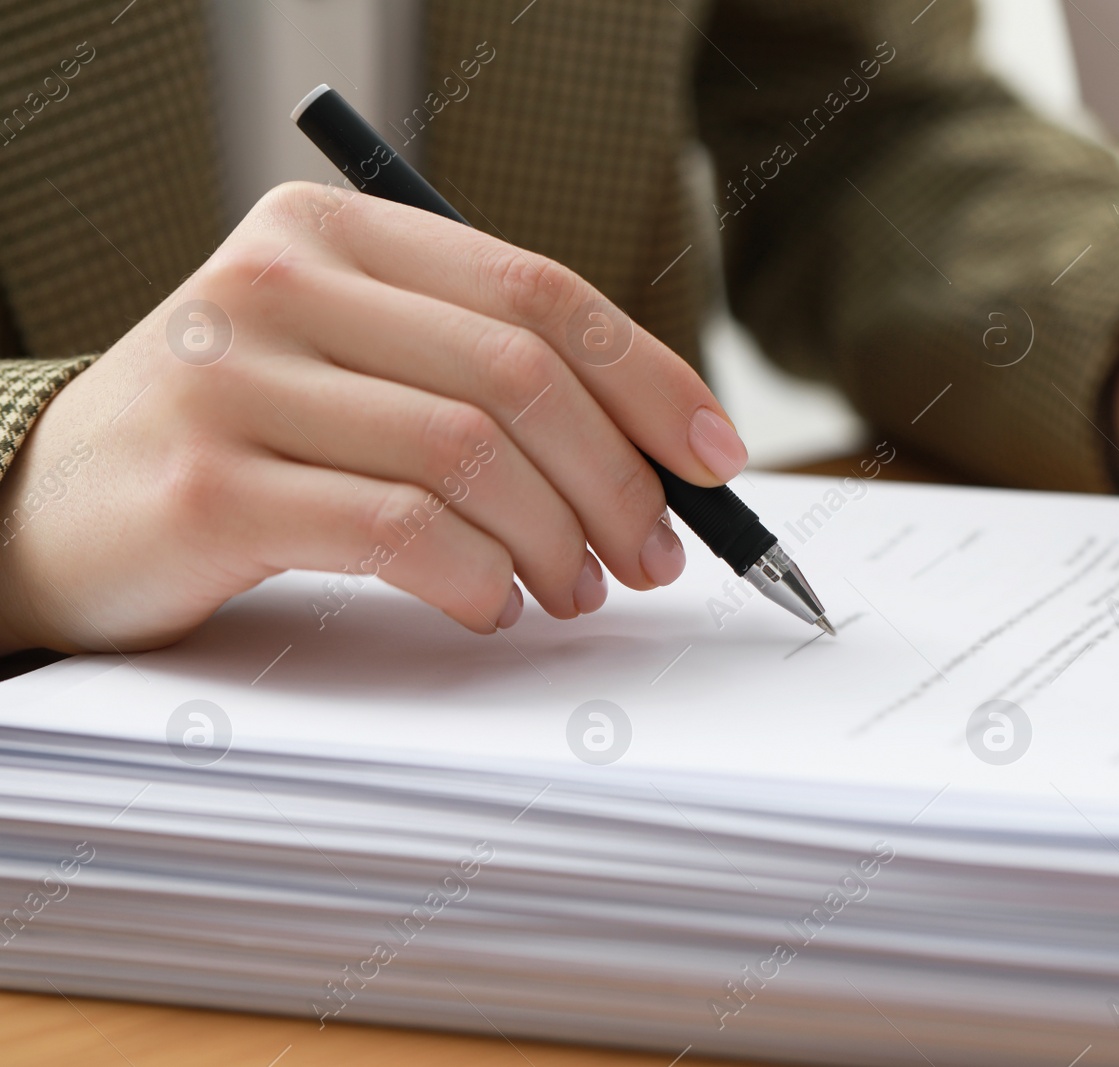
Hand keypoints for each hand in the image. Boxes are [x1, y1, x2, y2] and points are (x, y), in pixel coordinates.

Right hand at [0, 183, 747, 653]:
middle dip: (618, 481)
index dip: (650, 379)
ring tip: (574, 589)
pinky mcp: (206, 485)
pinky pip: (399, 531)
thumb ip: (482, 376)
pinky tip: (489, 602)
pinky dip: (477, 577)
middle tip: (652, 555)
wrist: (51, 506)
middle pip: (519, 376)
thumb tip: (661, 448)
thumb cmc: (239, 436)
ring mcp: (232, 378)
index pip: (538, 291)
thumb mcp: (353, 364)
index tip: (713, 457)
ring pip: (469, 455)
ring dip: (557, 541)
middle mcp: (278, 281)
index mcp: (334, 231)